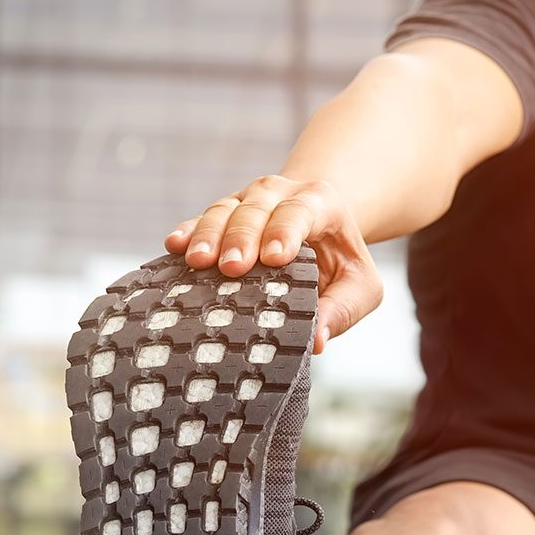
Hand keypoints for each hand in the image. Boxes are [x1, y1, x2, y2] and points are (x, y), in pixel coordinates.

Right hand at [164, 174, 381, 353]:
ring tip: (198, 262)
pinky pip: (202, 217)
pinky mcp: (225, 213)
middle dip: (243, 236)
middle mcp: (280, 193)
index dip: (286, 231)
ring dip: (210, 233)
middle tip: (232, 268)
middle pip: (257, 207)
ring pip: (225, 208)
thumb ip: (343, 309)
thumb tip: (317, 342)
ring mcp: (248, 199)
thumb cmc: (343, 262)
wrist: (324, 228)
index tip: (274, 258)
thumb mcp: (360, 286)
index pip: (302, 211)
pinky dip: (189, 230)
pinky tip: (174, 246)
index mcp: (321, 203)